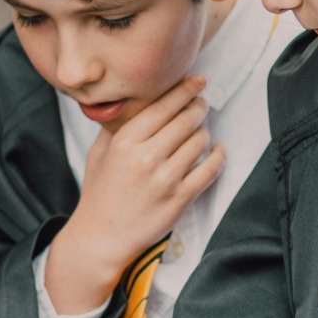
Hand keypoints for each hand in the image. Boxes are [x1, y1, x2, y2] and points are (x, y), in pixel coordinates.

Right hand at [44, 75, 224, 314]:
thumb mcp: (100, 152)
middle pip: (186, 119)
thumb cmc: (100, 192)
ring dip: (205, 131)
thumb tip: (138, 101)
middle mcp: (146, 157)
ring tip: (201, 131)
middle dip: (198, 106)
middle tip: (201, 103)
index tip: (196, 81)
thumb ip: (118, 126)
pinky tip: (217, 151)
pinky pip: (210, 170)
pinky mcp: (180, 199)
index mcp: (125, 141)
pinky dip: (218, 156)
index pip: (163, 105)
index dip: (185, 88)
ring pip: (200, 141)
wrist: (101, 237)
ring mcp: (165, 179)